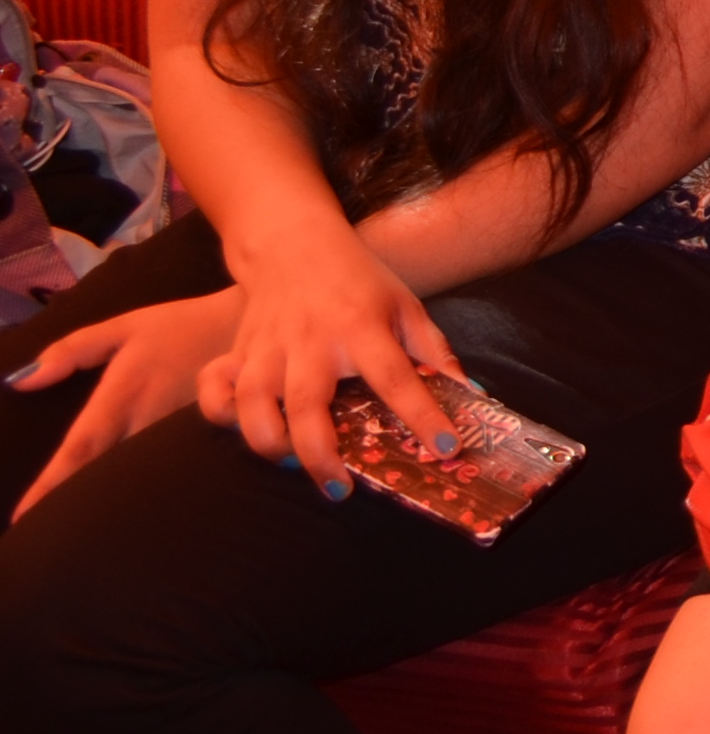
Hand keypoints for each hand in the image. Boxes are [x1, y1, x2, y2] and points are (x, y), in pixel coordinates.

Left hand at [8, 285, 245, 516]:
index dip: (50, 485)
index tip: (22, 518)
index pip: (80, 448)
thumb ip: (72, 350)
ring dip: (116, 505)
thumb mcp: (125, 326)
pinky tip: (145, 516)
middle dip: (79, 506)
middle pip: (108, 477)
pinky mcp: (207, 444)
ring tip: (92, 535)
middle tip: (50, 534)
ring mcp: (182, 438)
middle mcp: (151, 422)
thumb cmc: (181, 327)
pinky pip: (172, 475)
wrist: (254, 327)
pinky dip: (153, 493)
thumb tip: (20, 381)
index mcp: (124, 394)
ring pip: (141, 481)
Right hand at [192, 225, 464, 498]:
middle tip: (340, 489)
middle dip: (320, 454)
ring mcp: (268, 346)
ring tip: (294, 466)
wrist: (295, 243)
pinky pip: (214, 388)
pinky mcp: (237, 350)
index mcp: (362, 328)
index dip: (422, 416)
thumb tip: (470, 395)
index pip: (397, 377)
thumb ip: (434, 351)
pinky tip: (244, 429)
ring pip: (253, 403)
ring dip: (268, 442)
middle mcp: (311, 341)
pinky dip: (219, 414)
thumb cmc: (359, 282)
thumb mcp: (406, 306)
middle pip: (308, 403)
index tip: (446, 449)